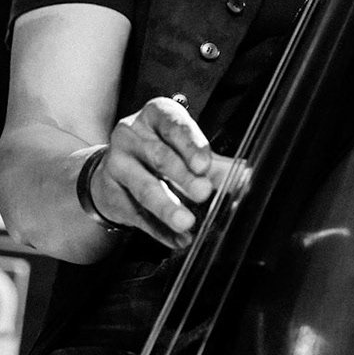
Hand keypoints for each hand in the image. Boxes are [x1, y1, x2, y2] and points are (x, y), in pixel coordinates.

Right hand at [90, 97, 245, 249]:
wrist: (115, 172)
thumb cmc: (159, 153)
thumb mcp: (187, 151)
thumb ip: (215, 165)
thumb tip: (245, 178)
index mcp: (156, 116)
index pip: (173, 125)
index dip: (190, 144)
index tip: (204, 164)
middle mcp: (131, 134)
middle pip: (159, 156)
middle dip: (182, 177)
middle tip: (203, 192)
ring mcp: (116, 163)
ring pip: (144, 187)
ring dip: (167, 206)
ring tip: (187, 222)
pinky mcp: (108, 192)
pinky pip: (136, 214)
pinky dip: (159, 229)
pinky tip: (177, 238)